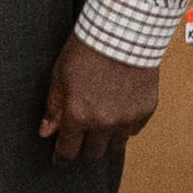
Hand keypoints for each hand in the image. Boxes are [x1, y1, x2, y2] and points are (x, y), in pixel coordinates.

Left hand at [36, 37, 167, 163]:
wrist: (124, 32)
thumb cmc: (88, 49)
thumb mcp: (60, 76)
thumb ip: (54, 107)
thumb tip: (46, 132)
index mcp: (78, 116)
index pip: (68, 151)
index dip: (62, 158)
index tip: (60, 160)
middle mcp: (104, 123)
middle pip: (93, 154)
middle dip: (84, 151)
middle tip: (82, 142)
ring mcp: (127, 119)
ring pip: (116, 146)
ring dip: (106, 141)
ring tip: (101, 129)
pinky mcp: (146, 110)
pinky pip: (134, 129)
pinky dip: (125, 125)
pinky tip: (119, 111)